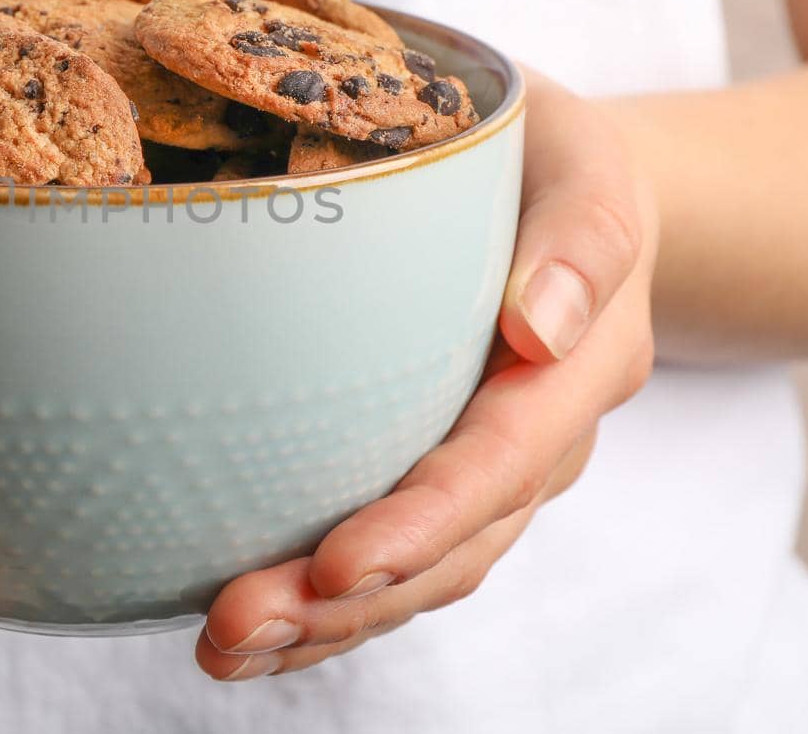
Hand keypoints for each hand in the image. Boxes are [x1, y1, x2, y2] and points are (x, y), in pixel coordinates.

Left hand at [197, 69, 657, 679]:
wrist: (565, 190)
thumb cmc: (554, 161)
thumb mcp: (585, 165)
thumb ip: (584, 236)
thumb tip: (538, 325)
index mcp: (580, 365)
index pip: (501, 460)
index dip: (422, 523)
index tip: (333, 565)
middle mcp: (541, 437)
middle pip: (454, 545)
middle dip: (348, 603)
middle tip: (234, 626)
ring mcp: (494, 470)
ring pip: (422, 574)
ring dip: (326, 623)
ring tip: (222, 646)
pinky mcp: (443, 475)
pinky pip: (399, 558)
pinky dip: (329, 607)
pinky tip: (256, 634)